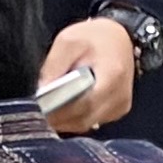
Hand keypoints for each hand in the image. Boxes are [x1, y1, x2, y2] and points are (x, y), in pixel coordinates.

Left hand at [40, 15, 135, 131]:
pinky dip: (77, 119)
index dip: (60, 111)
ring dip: (67, 121)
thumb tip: (42, 91)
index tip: (41, 110)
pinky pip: (93, 122)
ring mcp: (121, 105)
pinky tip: (65, 109)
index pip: (84, 104)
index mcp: (112, 75)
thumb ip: (54, 65)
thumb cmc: (94, 37)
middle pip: (85, 119)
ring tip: (50, 110)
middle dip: (60, 119)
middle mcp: (120, 95)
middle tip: (40, 113)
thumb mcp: (68, 41)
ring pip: (88, 124)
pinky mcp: (119, 110)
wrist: (119, 38)